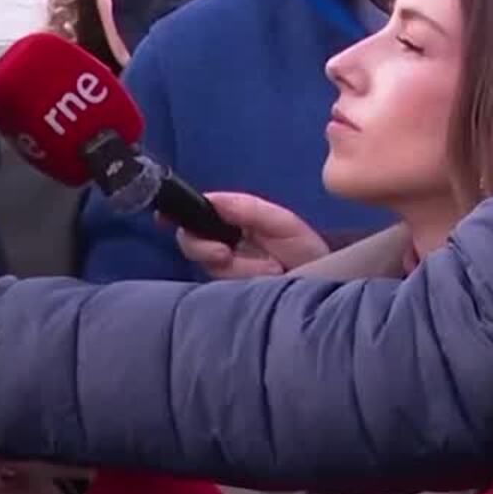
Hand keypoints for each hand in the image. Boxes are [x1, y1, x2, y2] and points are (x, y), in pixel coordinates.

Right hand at [174, 192, 328, 277]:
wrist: (328, 285)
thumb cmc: (306, 250)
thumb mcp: (280, 222)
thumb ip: (246, 208)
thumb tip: (211, 199)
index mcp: (230, 223)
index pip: (194, 216)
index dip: (176, 215)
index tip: (164, 218)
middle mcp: (222, 245)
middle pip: (190, 242)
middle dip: (203, 248)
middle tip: (225, 254)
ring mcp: (226, 272)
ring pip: (208, 266)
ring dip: (236, 268)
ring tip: (270, 270)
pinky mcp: (232, 294)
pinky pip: (221, 288)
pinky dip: (243, 281)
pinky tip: (264, 281)